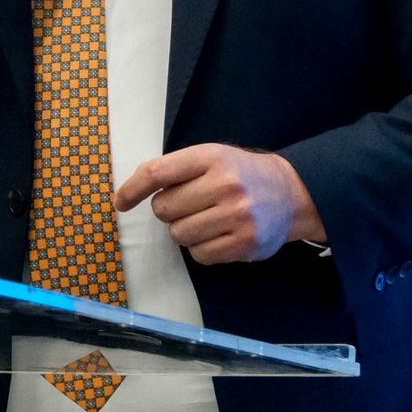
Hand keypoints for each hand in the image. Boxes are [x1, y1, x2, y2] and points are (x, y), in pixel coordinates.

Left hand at [114, 144, 324, 263]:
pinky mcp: (244, 243)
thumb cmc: (240, 174)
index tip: (121, 202)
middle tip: (191, 204)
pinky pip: (199, 254)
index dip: (132, 189)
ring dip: (184, 230)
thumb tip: (134, 186)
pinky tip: (218, 234)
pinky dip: (201, 247)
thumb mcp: (212, 157)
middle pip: (164, 208)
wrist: (290, 194)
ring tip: (207, 219)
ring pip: (179, 234)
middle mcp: (225, 185)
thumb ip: (176, 169)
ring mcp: (236, 216)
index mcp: (211, 157)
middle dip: (169, 209)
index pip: (157, 173)